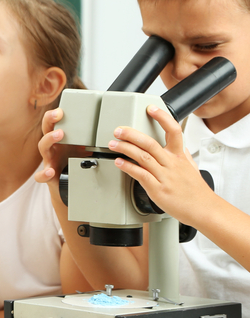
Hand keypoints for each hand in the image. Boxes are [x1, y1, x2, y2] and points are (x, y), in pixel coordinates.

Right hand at [35, 108, 90, 185]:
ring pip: (43, 147)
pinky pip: (41, 175)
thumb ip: (94, 143)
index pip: (54, 124)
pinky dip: (44, 173)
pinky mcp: (49, 176)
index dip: (54, 115)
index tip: (61, 110)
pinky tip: (51, 171)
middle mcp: (53, 148)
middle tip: (58, 114)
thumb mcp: (85, 152)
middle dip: (50, 120)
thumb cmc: (76, 166)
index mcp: (60, 141)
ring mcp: (49, 161)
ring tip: (59, 134)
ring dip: (49, 139)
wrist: (70, 189)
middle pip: (46, 130)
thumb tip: (113, 133)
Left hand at [107, 106, 212, 224]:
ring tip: (113, 144)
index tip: (151, 108)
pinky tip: (119, 162)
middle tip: (118, 129)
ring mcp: (165, 176)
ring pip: (143, 157)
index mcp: (180, 156)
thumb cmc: (195, 190)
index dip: (162, 117)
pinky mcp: (158, 189)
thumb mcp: (190, 167)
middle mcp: (172, 163)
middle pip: (150, 143)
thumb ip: (179, 155)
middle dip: (131, 134)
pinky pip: (140, 175)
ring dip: (125, 148)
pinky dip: (128, 167)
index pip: (174, 131)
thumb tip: (173, 145)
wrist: (204, 210)